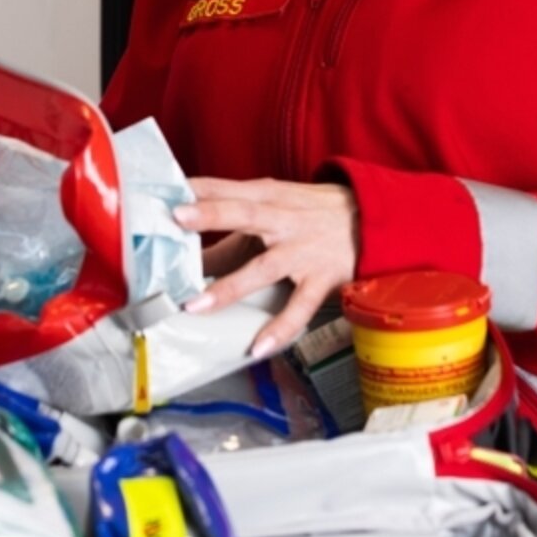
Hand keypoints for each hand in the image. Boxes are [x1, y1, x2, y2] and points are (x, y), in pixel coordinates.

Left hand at [174, 177, 359, 360]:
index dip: (195, 190)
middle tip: (178, 218)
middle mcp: (284, 220)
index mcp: (268, 198)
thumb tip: (185, 260)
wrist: (375, 220)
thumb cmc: (311, 216)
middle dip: (212, 214)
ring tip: (196, 306)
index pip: (225, 189)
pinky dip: (279, 328)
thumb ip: (229, 239)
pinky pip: (299, 307)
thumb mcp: (273, 214)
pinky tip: (258, 347)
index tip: (161, 192)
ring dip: (229, 287)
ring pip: (264, 268)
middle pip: (244, 214)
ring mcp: (303, 251)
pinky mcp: (322, 278)